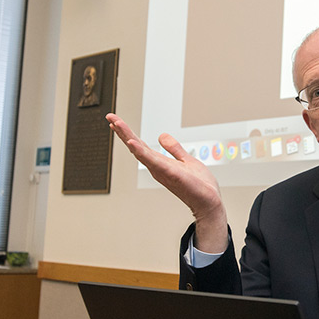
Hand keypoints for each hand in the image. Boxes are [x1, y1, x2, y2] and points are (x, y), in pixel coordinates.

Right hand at [107, 113, 228, 251]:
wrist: (209, 202)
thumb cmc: (199, 185)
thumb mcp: (186, 160)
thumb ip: (174, 149)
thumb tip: (162, 136)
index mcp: (160, 162)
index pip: (140, 145)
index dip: (127, 133)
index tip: (116, 121)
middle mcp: (157, 167)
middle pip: (136, 146)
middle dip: (122, 131)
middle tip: (110, 117)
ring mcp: (161, 170)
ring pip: (140, 151)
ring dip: (127, 137)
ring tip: (116, 124)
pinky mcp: (170, 173)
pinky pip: (153, 161)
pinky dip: (141, 152)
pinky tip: (132, 143)